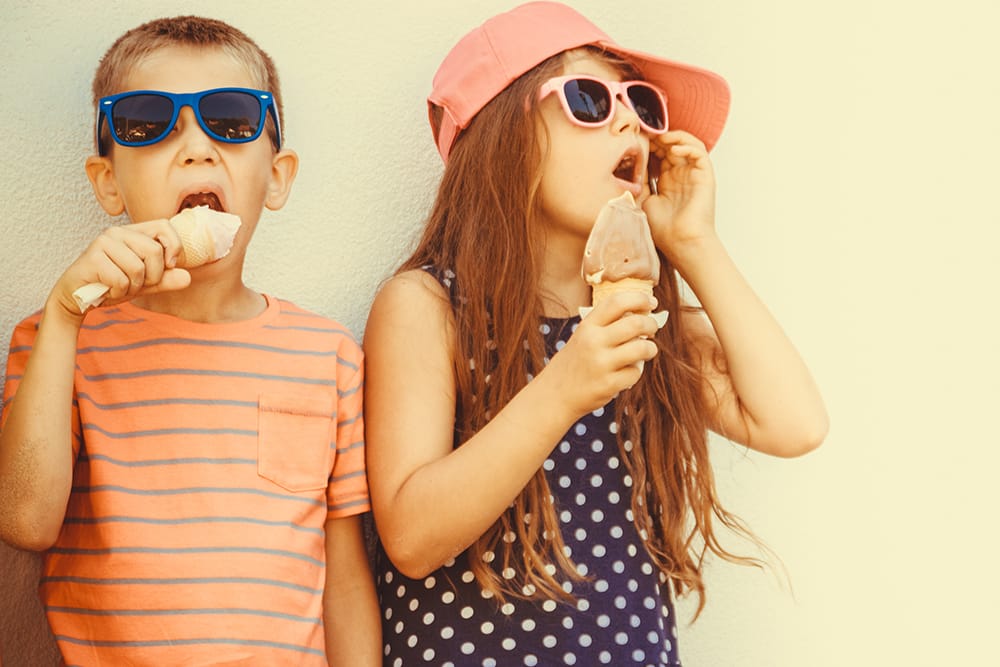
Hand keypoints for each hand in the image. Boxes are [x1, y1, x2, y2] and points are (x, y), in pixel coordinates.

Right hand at [48, 220, 190, 317]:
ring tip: (119, 286)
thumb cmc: (111, 285)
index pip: (165, 226)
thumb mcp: (145, 284)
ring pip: (138, 268)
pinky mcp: (92, 258)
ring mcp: (103, 243)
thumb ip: (166, 280)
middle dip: (152, 277)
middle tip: (136, 283)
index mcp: (133, 233)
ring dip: (133, 287)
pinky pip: (121, 280)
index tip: (169, 265)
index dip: (174, 246)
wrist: (76, 298)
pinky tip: (107, 289)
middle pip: (155, 251)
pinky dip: (118, 292)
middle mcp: (117, 232)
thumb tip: (187, 277)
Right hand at [538, 289, 659, 417]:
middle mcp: (593, 341)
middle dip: (651, 324)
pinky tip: (627, 371)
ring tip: (647, 350)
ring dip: (650, 348)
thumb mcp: (583, 335)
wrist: (555, 393)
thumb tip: (643, 313)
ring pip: (642, 348)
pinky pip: (635, 372)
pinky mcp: (608, 384)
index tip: (651, 303)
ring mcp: (601, 363)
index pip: (617, 302)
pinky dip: (636, 371)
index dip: (640, 298)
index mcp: (588, 326)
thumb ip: (607, 324)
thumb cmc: (575, 361)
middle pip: (636, 323)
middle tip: (652, 328)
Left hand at [642, 130, 717, 261]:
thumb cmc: (664, 229)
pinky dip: (687, 146)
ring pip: (688, 144)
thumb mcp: (644, 200)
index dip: (650, 145)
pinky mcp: (705, 176)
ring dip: (674, 138)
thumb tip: (630, 165)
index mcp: (668, 180)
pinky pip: (699, 152)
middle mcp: (682, 175)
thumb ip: (640, 182)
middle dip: (659, 139)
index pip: (661, 154)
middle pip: (672, 146)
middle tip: (646, 135)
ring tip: (661, 139)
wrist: (682, 243)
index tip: (636, 140)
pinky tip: (673, 151)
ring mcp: (694, 174)